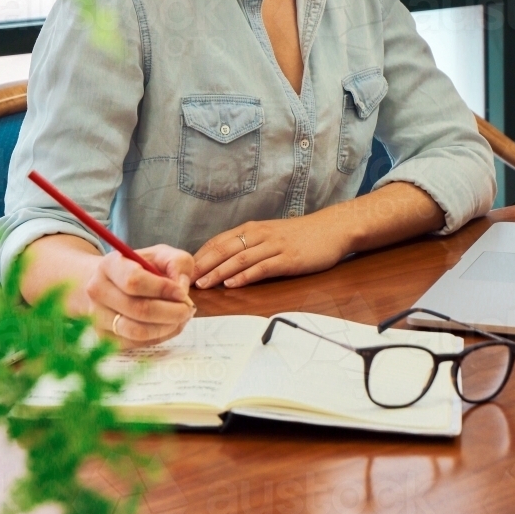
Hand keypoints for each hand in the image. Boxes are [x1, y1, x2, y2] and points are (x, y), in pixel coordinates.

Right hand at [85, 244, 195, 346]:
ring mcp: (97, 316)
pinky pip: (135, 343)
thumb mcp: (161, 255)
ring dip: (166, 327)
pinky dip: (158, 337)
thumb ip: (178, 263)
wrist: (110, 283)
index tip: (182, 293)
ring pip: (137, 331)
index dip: (163, 289)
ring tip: (180, 318)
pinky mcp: (103, 337)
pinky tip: (168, 325)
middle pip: (138, 309)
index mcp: (109, 265)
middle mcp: (97, 291)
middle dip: (171, 312)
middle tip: (188, 310)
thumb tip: (181, 288)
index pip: (135, 281)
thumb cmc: (140, 267)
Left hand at [192, 211, 345, 288]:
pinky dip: (246, 275)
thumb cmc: (299, 235)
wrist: (331, 229)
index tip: (183, 269)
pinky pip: (262, 267)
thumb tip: (223, 262)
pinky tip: (233, 284)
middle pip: (224, 249)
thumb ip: (249, 246)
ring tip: (204, 284)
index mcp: (252, 229)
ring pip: (240, 258)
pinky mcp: (288, 259)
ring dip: (219, 272)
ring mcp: (274, 246)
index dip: (200, 255)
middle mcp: (259, 235)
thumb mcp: (270, 236)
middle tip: (185, 280)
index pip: (218, 241)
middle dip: (203, 265)